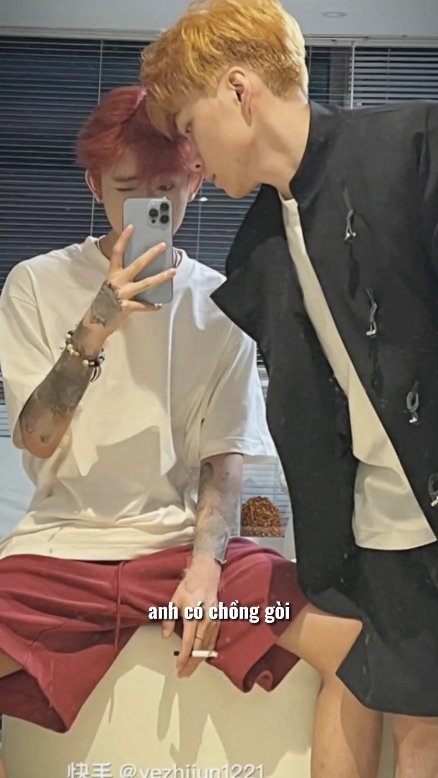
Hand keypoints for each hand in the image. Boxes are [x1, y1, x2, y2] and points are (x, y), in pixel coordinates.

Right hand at [81, 225, 175, 345]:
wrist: (95, 321)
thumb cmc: (106, 301)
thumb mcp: (112, 284)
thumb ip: (124, 276)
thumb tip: (144, 268)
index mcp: (112, 273)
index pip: (117, 252)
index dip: (124, 238)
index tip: (132, 227)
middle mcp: (117, 281)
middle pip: (137, 264)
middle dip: (151, 254)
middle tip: (163, 245)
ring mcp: (122, 294)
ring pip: (145, 283)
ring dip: (161, 277)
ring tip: (173, 271)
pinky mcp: (126, 307)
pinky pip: (143, 306)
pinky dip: (151, 306)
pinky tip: (158, 305)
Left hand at [163, 557, 221, 677]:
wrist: (206, 576)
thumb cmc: (189, 587)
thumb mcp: (174, 601)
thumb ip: (169, 619)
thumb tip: (166, 635)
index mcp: (194, 616)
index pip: (189, 643)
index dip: (184, 658)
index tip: (178, 667)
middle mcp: (206, 621)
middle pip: (200, 650)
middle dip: (191, 664)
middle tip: (183, 674)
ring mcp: (214, 622)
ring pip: (208, 648)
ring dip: (199, 661)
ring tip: (190, 669)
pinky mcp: (219, 622)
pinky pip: (213, 641)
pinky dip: (207, 652)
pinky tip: (201, 658)